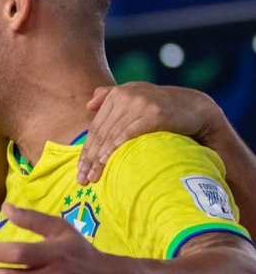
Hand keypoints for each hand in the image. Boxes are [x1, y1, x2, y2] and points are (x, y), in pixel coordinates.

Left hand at [77, 82, 218, 184]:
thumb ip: (111, 96)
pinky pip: (128, 133)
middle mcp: (125, 96)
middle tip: (82, 179)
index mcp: (117, 94)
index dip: (86, 149)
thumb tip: (88, 105)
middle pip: (101, 133)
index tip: (79, 168)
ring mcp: (139, 104)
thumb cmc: (163, 106)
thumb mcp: (136, 95)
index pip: (96, 127)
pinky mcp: (154, 113)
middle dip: (89, 158)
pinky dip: (115, 148)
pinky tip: (107, 162)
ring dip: (99, 159)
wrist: (196, 106)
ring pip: (111, 135)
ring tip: (92, 178)